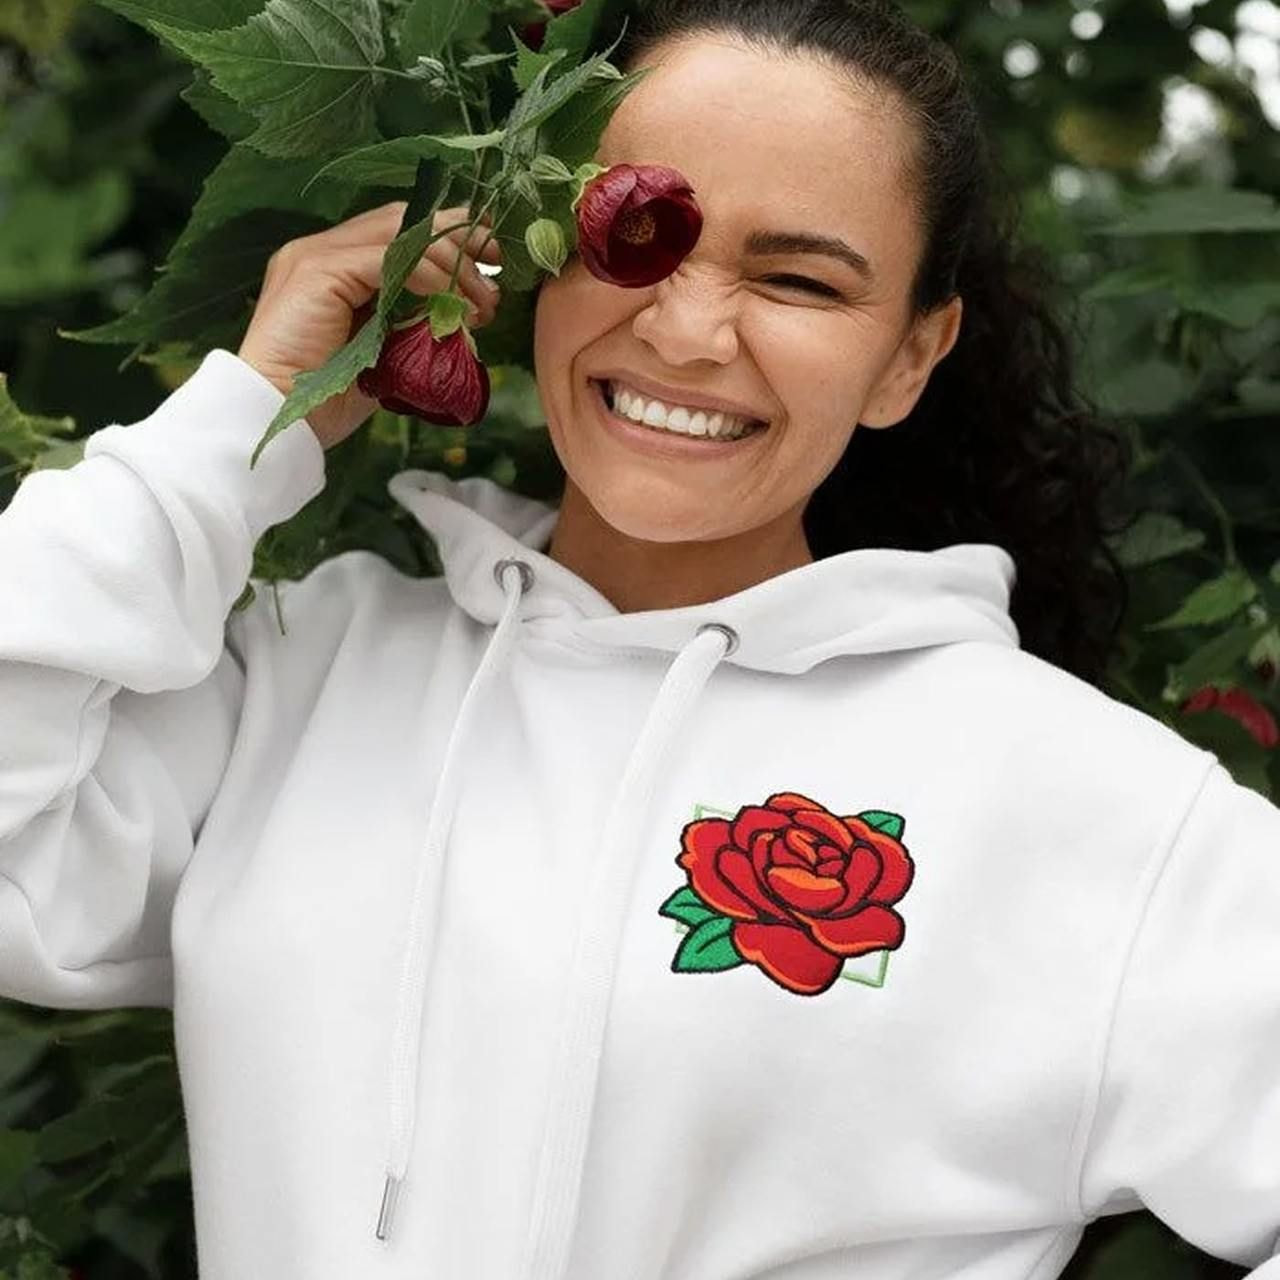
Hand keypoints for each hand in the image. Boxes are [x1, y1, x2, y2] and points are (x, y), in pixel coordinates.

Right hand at [237, 201, 501, 449]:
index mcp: (333, 267)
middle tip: (498, 259)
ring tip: (482, 299)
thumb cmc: (326, 400)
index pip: (398, 232)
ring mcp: (315, 256)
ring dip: (451, 263)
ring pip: (400, 234)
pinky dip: (428, 278)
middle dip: (458, 235)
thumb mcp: (383, 355)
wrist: (275, 420)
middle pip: (402, 220)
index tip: (490, 255)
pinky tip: (452, 305)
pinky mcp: (317, 271)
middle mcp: (321, 250)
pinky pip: (388, 259)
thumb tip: (460, 316)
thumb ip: (410, 326)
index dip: (447, 236)